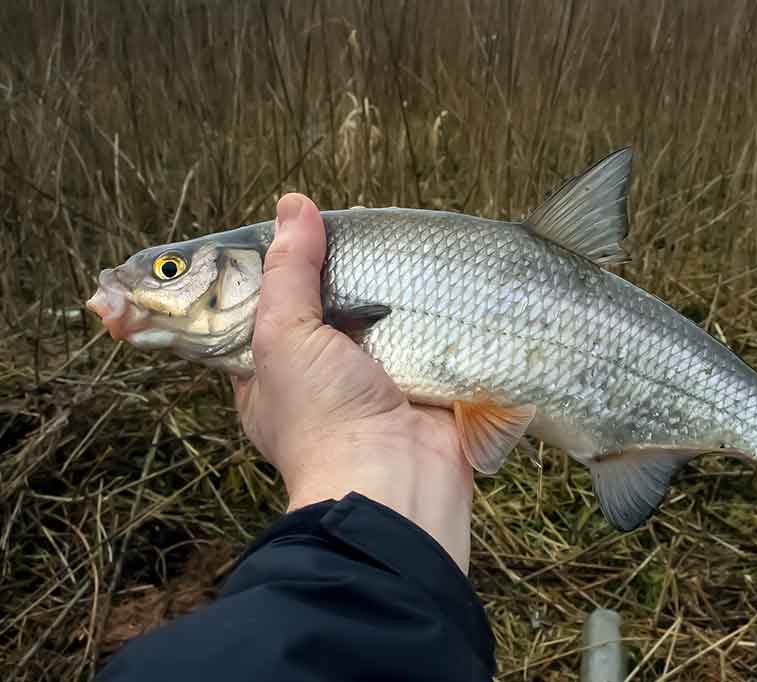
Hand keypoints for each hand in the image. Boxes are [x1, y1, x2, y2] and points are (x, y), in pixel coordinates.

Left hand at [232, 193, 472, 571]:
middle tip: (356, 231)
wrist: (396, 481)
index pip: (264, 312)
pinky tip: (434, 277)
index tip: (294, 229)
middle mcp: (319, 380)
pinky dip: (429, 314)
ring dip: (390, 291)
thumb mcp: (283, 335)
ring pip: (378, 321)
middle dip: (341, 276)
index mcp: (268, 376)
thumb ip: (288, 271)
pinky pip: (423, 339)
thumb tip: (293, 204)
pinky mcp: (421, 385)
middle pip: (326, 311)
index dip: (274, 272)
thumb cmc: (321, 416)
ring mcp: (373, 383)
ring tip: (398, 242)